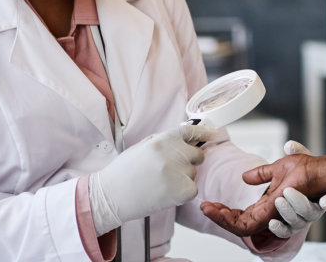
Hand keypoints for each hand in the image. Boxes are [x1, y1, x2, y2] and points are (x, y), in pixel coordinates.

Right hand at [87, 124, 215, 233]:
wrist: (111, 195)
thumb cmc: (124, 171)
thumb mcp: (142, 147)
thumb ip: (164, 142)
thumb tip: (185, 138)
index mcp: (163, 139)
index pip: (190, 131)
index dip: (204, 131)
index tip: (214, 133)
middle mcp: (173, 153)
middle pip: (197, 154)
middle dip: (189, 160)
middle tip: (171, 169)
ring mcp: (179, 172)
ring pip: (193, 173)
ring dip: (183, 177)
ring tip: (160, 183)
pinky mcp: (182, 191)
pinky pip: (192, 188)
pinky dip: (183, 192)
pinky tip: (165, 193)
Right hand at [200, 140, 325, 236]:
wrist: (322, 170)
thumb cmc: (306, 169)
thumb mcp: (278, 169)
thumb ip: (262, 175)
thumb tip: (246, 177)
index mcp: (266, 206)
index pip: (239, 217)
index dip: (222, 214)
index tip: (207, 205)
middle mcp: (270, 215)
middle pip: (239, 226)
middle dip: (220, 218)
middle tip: (207, 208)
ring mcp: (278, 217)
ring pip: (248, 227)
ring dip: (230, 217)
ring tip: (221, 208)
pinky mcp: (287, 217)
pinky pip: (266, 225)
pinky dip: (245, 219)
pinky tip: (236, 214)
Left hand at [264, 142, 325, 237]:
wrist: (287, 191)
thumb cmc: (298, 175)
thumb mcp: (296, 162)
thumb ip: (295, 152)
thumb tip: (289, 145)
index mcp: (321, 195)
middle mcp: (314, 210)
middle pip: (311, 213)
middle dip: (300, 204)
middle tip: (288, 192)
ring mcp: (302, 221)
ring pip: (298, 222)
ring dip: (288, 213)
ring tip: (279, 201)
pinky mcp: (289, 228)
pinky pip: (286, 232)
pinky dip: (280, 228)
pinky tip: (272, 222)